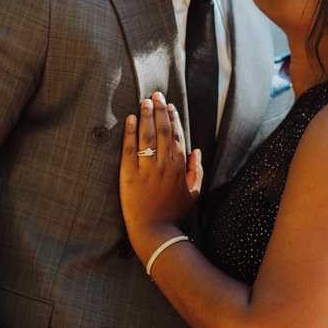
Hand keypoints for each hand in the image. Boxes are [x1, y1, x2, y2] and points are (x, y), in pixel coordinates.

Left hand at [120, 93, 202, 258]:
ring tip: (144, 101)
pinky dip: (130, 132)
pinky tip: (130, 118)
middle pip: (163, 130)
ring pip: (148, 135)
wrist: (155, 232)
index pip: (177, 136)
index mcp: (180, 167)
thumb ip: (197, 171)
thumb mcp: (193, 194)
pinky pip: (129, 149)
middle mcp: (165, 164)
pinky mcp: (130, 175)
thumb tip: (197, 151)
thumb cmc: (174, 214)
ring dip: (146, 115)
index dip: (173, 118)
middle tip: (156, 94)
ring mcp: (148, 169)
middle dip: (160, 109)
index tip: (169, 105)